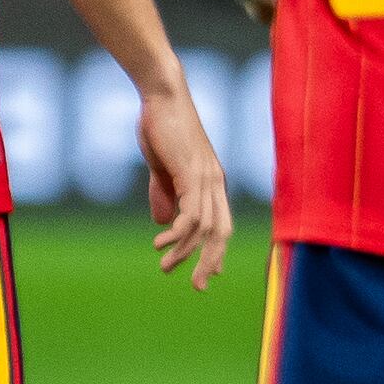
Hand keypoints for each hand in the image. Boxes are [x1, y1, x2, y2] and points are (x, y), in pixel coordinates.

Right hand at [137, 77, 235, 287]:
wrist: (162, 96)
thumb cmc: (162, 128)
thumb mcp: (163, 168)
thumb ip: (165, 194)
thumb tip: (164, 223)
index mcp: (212, 183)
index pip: (223, 225)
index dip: (217, 252)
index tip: (207, 276)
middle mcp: (215, 183)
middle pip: (222, 233)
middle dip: (210, 262)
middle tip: (197, 287)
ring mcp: (206, 178)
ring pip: (206, 228)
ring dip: (185, 252)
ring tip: (165, 267)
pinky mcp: (192, 173)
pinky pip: (191, 213)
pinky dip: (178, 233)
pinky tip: (161, 242)